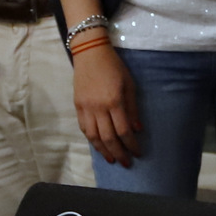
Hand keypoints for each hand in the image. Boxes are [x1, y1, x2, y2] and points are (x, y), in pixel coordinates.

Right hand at [73, 43, 139, 165]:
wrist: (90, 53)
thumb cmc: (114, 66)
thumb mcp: (129, 84)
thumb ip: (132, 108)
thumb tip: (137, 129)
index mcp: (114, 101)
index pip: (123, 130)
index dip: (131, 144)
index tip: (138, 153)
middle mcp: (98, 107)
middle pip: (108, 137)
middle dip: (119, 152)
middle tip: (126, 163)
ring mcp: (86, 108)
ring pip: (93, 136)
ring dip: (103, 150)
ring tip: (112, 158)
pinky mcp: (77, 106)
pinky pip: (84, 128)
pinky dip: (91, 139)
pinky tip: (98, 145)